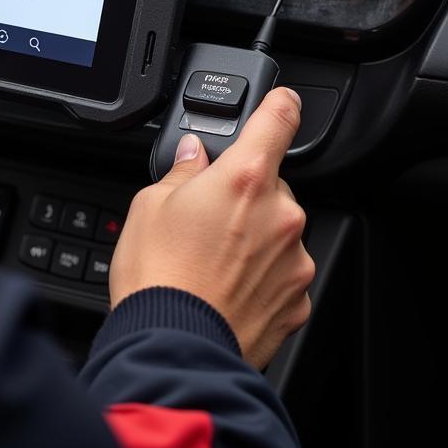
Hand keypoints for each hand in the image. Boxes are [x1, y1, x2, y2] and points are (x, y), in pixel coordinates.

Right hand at [109, 88, 313, 369]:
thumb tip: (192, 157)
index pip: (278, 120)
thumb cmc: (157, 275)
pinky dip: (261, 275)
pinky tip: (226, 286)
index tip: (283, 101)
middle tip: (206, 216)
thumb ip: (180, 172)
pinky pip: (283, 272)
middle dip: (244, 193)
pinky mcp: (298, 299)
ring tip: (210, 260)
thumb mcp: (149, 204)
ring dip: (254, 236)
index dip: (281, 104)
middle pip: (271, 184)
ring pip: (279, 230)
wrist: (174, 346)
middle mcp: (280, 213)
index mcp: (244, 177)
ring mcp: (294, 259)